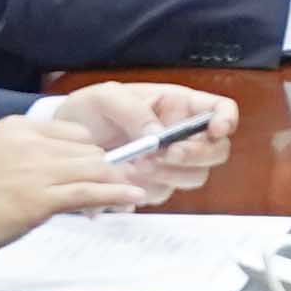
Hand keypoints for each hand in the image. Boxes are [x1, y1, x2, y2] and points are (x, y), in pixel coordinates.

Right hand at [0, 108, 150, 257]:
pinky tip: (131, 197)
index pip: (73, 131)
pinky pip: (91, 192)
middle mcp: (30, 143)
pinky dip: (116, 194)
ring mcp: (37, 170)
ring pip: (94, 168)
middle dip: (106, 166)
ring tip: (131, 189)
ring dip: (117, 181)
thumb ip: (28, 156)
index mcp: (18, 127)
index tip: (100, 163)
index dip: (90, 150)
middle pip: (88, 148)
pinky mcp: (41, 199)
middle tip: (121, 180)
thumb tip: (62, 170)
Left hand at [35, 80, 230, 174]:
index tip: (216, 130)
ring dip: (169, 175)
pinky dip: (145, 188)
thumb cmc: (89, 109)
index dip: (226, 120)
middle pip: (217, 151)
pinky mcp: (153, 184)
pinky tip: (122, 178)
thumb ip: (134, 112)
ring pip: (194, 177)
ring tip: (133, 166)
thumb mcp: (106, 98)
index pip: (221, 110)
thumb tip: (159, 135)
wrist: (64, 140)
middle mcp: (181, 135)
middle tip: (164, 155)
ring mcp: (170, 162)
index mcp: (178, 105)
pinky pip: (163, 193)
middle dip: (196, 156)